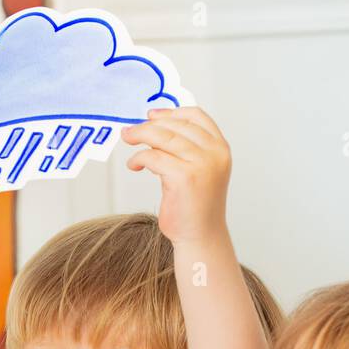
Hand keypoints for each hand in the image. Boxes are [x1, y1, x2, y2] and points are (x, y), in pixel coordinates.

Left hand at [122, 106, 231, 244]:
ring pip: (162, 137)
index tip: (152, 115)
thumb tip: (156, 127)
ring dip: (140, 136)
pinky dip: (139, 158)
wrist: (200, 236)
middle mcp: (214, 153)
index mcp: (220, 148)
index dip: (172, 112)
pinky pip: (153, 157)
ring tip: (128, 139)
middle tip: (130, 131)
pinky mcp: (183, 177)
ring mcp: (201, 164)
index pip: (197, 116)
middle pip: (176, 125)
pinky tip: (134, 165)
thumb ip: (187, 149)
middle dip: (149, 125)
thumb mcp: (199, 169)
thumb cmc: (195, 206)